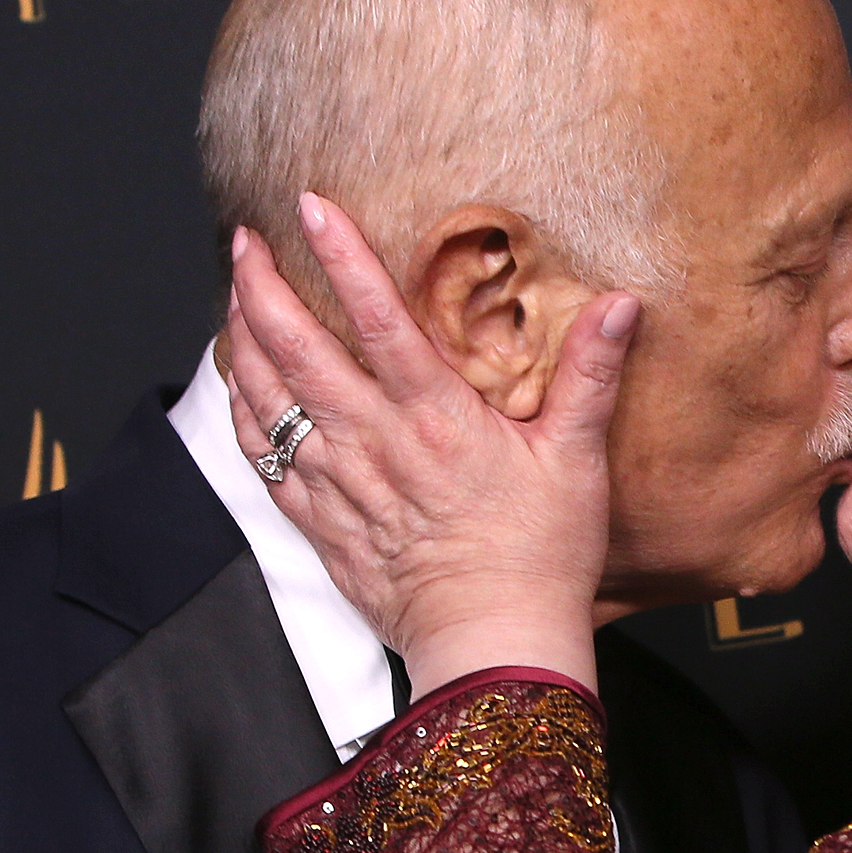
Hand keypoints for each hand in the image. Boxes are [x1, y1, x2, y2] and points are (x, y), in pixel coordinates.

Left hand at [218, 195, 635, 692]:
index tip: (310, 207)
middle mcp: (376, 445)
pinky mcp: (324, 525)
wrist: (494, 645)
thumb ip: (590, 374)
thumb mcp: (578, 459)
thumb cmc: (540, 559)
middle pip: (297, 351)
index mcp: (437, 419)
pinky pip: (265, 461)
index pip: (376, 318)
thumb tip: (618, 306)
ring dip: (242, 343)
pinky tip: (240, 390)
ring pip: (268, 401)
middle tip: (245, 244)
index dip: (341, 256)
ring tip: (233, 300)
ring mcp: (341, 486)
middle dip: (261, 288)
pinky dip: (244, 416)